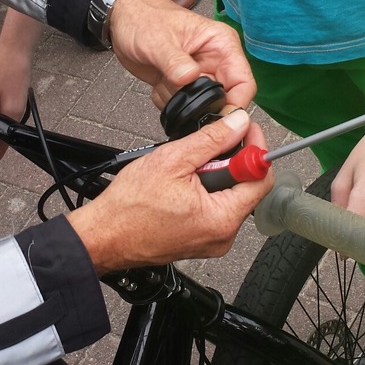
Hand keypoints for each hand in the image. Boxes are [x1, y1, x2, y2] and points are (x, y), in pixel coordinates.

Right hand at [67, 108, 272, 273]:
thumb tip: (238, 123)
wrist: (103, 237)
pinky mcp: (200, 241)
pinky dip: (204, 192)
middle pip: (246, 187)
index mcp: (222, 219)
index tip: (243, 129)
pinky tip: (180, 187)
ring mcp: (212, 241)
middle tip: (201, 150)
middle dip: (228, 161)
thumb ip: (211, 140)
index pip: (261, 178)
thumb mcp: (172, 160)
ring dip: (213, 176)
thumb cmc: (128, 208)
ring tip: (184, 172)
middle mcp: (223, 235)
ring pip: (228, 197)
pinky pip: (214, 210)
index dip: (255, 148)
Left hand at [106, 0, 255, 111]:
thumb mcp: (158, 40)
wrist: (123, 20)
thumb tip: (190, 79)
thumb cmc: (144, 18)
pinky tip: (158, 83)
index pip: (243, 82)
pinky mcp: (183, 85)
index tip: (220, 117)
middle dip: (198, 102)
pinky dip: (167, 101)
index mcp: (221, 44)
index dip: (236, 104)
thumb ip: (175, 62)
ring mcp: (199, 74)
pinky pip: (181, 106)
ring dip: (178, 100)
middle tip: (177, 89)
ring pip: (200, 106)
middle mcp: (215, 61)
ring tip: (164, 79)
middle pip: (223, 99)